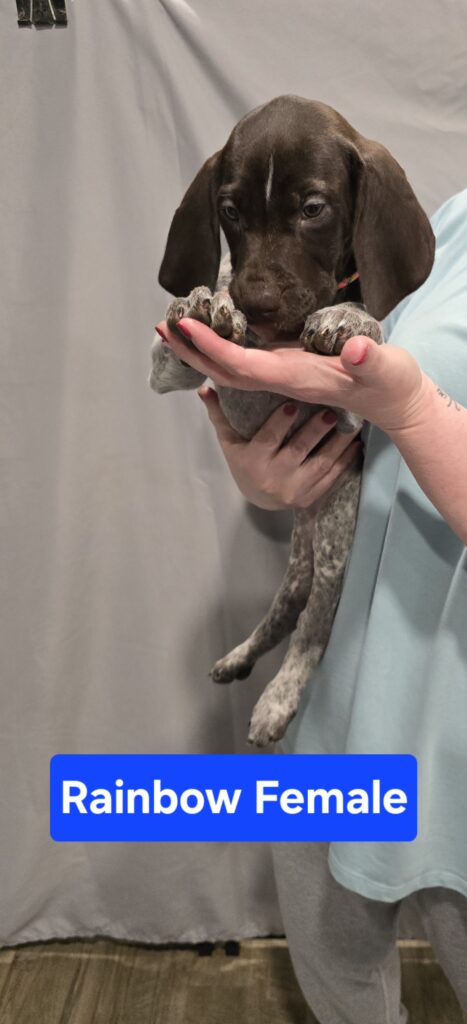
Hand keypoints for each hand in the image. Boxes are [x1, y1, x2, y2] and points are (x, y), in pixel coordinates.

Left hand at [156, 318, 428, 432]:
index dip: (213, 347)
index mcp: (296, 378)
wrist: (395, 402)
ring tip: (173, 329)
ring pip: (231, 368)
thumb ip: (368, 361)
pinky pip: (245, 362)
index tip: (186, 326)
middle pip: (225, 370)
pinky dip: (221, 348)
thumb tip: (352, 353)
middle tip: (161, 328)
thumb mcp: (385, 370)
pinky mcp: (288, 369)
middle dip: (192, 351)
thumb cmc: (390, 384)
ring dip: (201, 350)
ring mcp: (283, 377)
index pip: (244, 365)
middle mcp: (282, 380)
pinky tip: (209, 335)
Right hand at [197, 387, 361, 509]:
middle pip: (298, 451)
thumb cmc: (244, 462)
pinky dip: (346, 460)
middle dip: (316, 431)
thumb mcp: (230, 442)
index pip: (267, 440)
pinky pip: (332, 477)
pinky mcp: (312, 497)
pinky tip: (356, 443)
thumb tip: (204, 388)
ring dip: (339, 444)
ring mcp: (295, 490)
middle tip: (332, 411)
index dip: (279, 423)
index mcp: (253, 462)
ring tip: (352, 424)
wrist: (260, 500)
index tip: (292, 403)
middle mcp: (274, 479)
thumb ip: (220, 415)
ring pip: (321, 464)